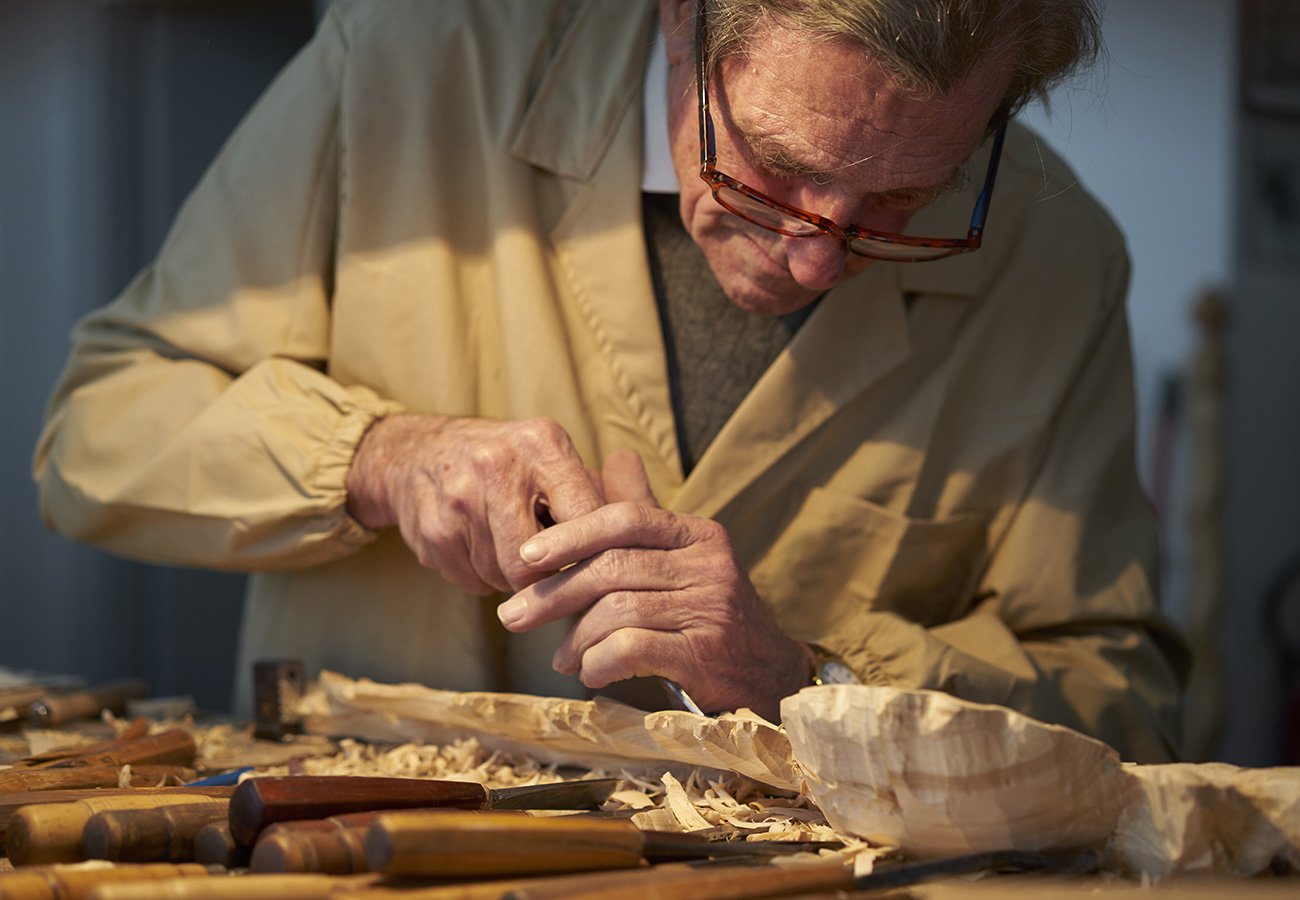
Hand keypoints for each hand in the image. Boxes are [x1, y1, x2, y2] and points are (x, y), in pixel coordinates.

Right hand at [345, 414, 602, 593]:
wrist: (417, 453)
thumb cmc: (507, 465)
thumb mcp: (551, 459)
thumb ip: (596, 496)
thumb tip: (637, 551)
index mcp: (542, 444)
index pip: (586, 518)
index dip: (595, 555)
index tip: (601, 574)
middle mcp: (498, 464)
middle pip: (538, 561)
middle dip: (546, 576)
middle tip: (548, 569)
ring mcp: (459, 497)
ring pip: (504, 577)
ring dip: (511, 577)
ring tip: (508, 547)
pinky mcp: (433, 528)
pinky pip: (472, 581)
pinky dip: (480, 576)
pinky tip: (477, 547)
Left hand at [496, 449, 811, 720]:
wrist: (767, 674)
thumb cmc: (707, 611)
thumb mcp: (682, 556)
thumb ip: (645, 513)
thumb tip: (617, 455)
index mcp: (698, 534)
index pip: (627, 518)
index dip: (571, 533)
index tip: (527, 556)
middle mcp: (709, 564)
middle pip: (614, 567)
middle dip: (555, 593)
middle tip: (514, 616)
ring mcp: (710, 609)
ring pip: (619, 611)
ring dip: (576, 637)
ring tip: (560, 656)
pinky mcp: (705, 654)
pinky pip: (633, 649)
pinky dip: (600, 661)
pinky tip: (589, 672)